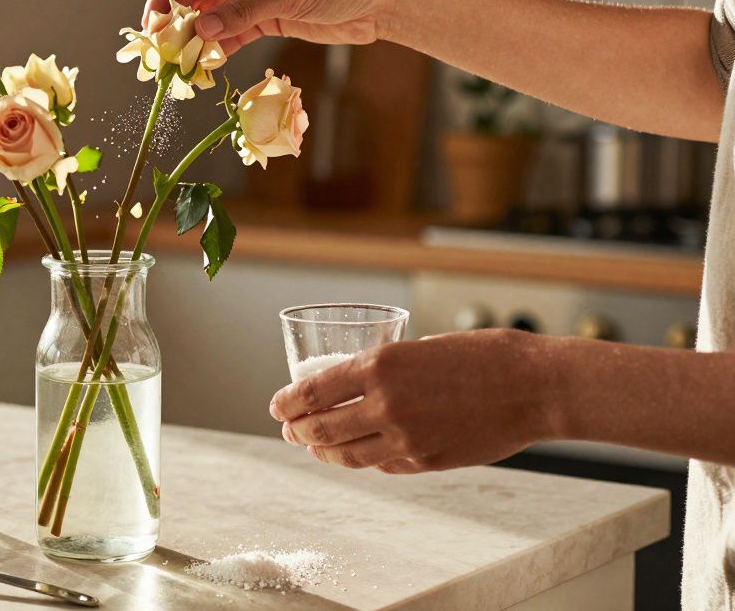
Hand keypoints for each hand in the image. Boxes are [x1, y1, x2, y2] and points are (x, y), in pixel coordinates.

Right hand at [144, 0, 399, 54]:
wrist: (378, 1)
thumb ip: (241, 13)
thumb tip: (201, 30)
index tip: (152, 22)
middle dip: (178, 19)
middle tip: (162, 49)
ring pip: (212, 15)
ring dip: (197, 37)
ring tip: (181, 62)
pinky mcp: (266, 17)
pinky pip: (232, 32)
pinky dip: (219, 48)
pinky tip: (207, 65)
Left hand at [268, 329, 562, 473]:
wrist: (536, 387)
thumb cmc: (484, 356)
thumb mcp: (422, 347)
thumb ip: (387, 370)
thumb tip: (357, 385)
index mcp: (380, 366)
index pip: (312, 391)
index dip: (287, 403)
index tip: (277, 407)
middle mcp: (385, 404)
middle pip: (320, 427)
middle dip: (297, 430)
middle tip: (288, 430)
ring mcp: (405, 439)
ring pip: (346, 454)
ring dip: (322, 450)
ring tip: (312, 446)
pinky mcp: (426, 461)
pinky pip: (381, 465)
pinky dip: (362, 460)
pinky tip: (355, 455)